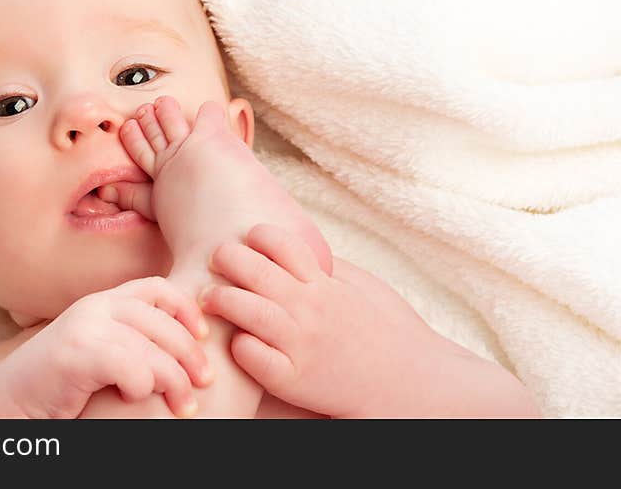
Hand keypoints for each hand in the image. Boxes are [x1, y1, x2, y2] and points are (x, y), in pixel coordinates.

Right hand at [0, 276, 212, 417]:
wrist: (5, 404)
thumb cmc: (60, 384)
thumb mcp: (100, 349)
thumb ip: (131, 337)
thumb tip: (189, 343)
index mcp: (102, 302)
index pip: (158, 288)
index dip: (188, 308)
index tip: (204, 336)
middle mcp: (94, 307)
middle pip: (164, 322)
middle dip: (192, 354)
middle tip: (205, 381)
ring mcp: (84, 328)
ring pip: (154, 351)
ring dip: (176, 382)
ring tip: (184, 405)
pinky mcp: (75, 356)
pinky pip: (133, 370)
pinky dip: (142, 388)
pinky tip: (132, 398)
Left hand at [200, 223, 447, 417]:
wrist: (412, 383)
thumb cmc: (386, 332)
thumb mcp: (359, 288)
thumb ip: (323, 269)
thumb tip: (291, 249)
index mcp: (325, 285)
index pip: (282, 244)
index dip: (258, 235)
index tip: (247, 238)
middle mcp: (312, 310)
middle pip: (256, 271)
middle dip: (228, 257)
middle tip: (215, 258)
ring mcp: (302, 345)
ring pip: (248, 311)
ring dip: (222, 299)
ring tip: (207, 297)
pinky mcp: (294, 380)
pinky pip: (254, 358)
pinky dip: (239, 347)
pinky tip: (235, 342)